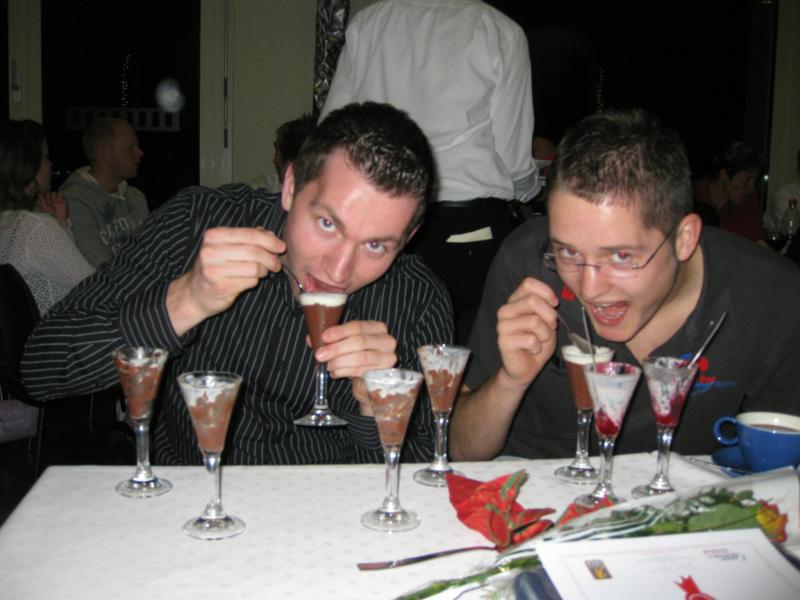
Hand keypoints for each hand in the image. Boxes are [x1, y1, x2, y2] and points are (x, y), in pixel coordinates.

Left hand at [38, 191, 68, 227]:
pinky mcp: (62, 199)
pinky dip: (58, 197)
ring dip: (53, 197)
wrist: (59, 217)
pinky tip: (58, 202)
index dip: (44, 195)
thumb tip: (39, 193)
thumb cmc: (51, 213)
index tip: (45, 200)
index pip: (44, 193)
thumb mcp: (44, 207)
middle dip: (48, 197)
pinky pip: (60, 194)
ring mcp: (57, 198)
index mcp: (47, 199)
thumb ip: (42, 200)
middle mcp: (52, 198)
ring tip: (54, 202)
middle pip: (49, 192)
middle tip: (49, 202)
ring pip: (54, 192)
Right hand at [167, 227, 284, 333]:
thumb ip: (248, 238)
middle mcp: (211, 251)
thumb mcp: (228, 247)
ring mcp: (214, 270)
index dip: (269, 241)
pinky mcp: (221, 287)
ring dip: (264, 270)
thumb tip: (271, 235)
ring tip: (263, 272)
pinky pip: (250, 281)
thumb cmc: (216, 267)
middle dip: (270, 258)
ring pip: (254, 267)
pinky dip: (255, 281)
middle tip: (276, 263)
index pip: (248, 234)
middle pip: (253, 251)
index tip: (281, 246)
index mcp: (213, 236)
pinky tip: (250, 280)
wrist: (195, 293)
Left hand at [315, 320, 396, 415]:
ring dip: (339, 362)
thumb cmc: (356, 355)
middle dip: (336, 348)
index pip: (357, 326)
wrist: (370, 377)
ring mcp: (388, 357)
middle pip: (359, 342)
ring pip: (360, 357)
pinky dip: (344, 372)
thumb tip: (311, 338)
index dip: (339, 332)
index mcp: (377, 327)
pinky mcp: (384, 373)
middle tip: (320, 355)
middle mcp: (386, 340)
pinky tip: (335, 373)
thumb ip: (330, 339)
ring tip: (328, 365)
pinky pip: (361, 371)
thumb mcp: (345, 343)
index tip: (324, 337)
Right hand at [496, 277, 558, 388]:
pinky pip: (530, 339)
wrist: (526, 367)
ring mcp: (502, 325)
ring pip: (533, 321)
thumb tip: (552, 301)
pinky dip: (537, 347)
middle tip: (549, 328)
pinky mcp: (503, 341)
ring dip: (544, 334)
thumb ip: (546, 307)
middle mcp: (506, 310)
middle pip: (532, 300)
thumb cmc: (537, 342)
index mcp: (516, 301)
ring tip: (540, 340)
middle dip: (549, 316)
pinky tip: (532, 350)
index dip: (546, 292)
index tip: (554, 304)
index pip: (528, 283)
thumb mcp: (546, 321)